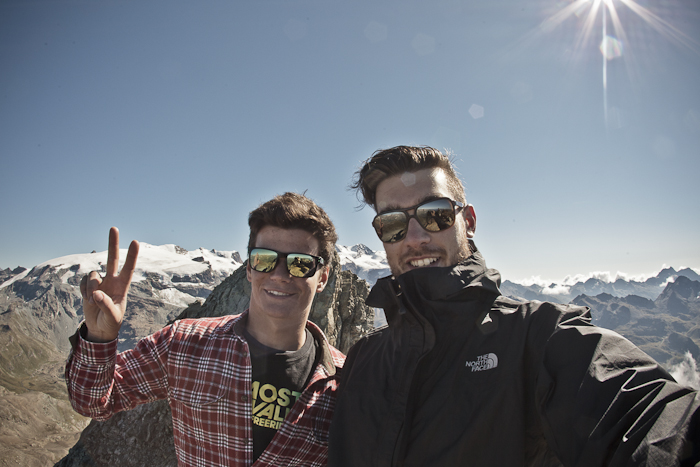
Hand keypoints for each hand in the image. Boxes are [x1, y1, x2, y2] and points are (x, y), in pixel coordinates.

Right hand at [80, 227, 138, 342]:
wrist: (100, 328)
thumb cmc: (111, 322)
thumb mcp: (112, 317)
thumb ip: (106, 305)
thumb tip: (96, 293)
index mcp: (122, 286)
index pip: (129, 268)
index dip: (132, 256)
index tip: (135, 241)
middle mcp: (112, 280)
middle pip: (112, 258)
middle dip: (112, 243)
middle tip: (114, 227)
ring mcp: (99, 282)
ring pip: (92, 275)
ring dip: (90, 288)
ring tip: (92, 301)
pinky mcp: (88, 286)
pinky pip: (82, 281)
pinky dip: (83, 290)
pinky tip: (87, 299)